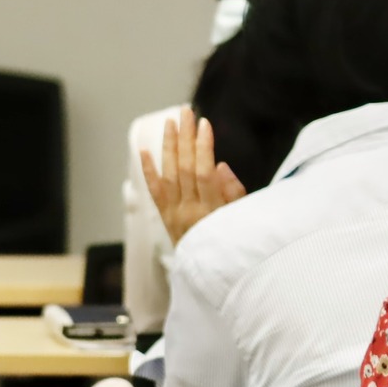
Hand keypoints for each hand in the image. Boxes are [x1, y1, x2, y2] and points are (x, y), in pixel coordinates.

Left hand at [139, 108, 244, 245]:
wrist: (210, 274)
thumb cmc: (234, 243)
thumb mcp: (243, 220)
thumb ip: (233, 194)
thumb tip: (219, 165)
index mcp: (210, 211)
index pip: (203, 172)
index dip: (203, 147)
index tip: (205, 124)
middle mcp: (188, 211)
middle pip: (183, 168)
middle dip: (185, 137)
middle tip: (185, 112)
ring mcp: (174, 214)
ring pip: (168, 174)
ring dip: (169, 146)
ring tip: (170, 122)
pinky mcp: (166, 217)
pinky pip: (155, 191)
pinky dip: (149, 170)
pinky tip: (144, 150)